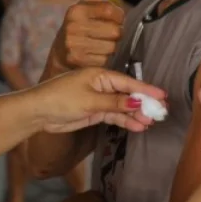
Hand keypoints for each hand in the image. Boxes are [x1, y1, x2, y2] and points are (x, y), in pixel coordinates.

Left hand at [29, 67, 165, 133]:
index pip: (128, 82)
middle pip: (128, 94)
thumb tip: (137, 103)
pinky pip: (114, 115)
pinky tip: (138, 126)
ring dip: (136, 114)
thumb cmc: (60, 99)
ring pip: (122, 106)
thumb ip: (114, 103)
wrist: (38, 112)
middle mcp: (101, 85)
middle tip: (162, 113)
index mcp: (100, 75)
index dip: (146, 89)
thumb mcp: (89, 101)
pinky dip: (125, 121)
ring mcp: (98, 99)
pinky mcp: (94, 111)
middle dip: (144, 103)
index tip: (163, 96)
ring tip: (151, 122)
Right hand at [47, 0, 124, 71]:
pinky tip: (92, 57)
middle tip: (101, 36)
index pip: (114, 12)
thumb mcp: (86, 3)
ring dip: (109, 49)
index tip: (108, 21)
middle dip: (114, 35)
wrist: (60, 59)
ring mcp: (73, 44)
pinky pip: (105, 60)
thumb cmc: (80, 27)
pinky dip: (103, 61)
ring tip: (96, 46)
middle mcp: (72, 25)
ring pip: (112, 47)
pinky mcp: (76, 60)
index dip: (117, 18)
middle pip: (116, 32)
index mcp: (76, 9)